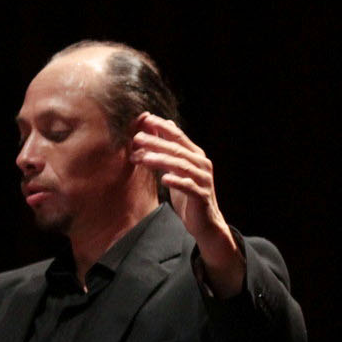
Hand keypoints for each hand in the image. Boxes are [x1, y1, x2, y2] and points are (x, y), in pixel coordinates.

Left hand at [129, 113, 243, 296]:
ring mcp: (203, 180)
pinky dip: (177, 182)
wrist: (204, 222)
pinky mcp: (201, 196)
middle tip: (137, 138)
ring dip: (161, 160)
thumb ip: (171, 150)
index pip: (178, 137)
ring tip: (143, 158)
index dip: (162, 127)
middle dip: (156, 142)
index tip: (145, 119)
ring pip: (181, 166)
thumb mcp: (177, 169)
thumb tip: (165, 125)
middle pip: (177, 150)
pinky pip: (188, 187)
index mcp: (196, 155)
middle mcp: (201, 164)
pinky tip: (164, 179)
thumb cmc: (188, 194)